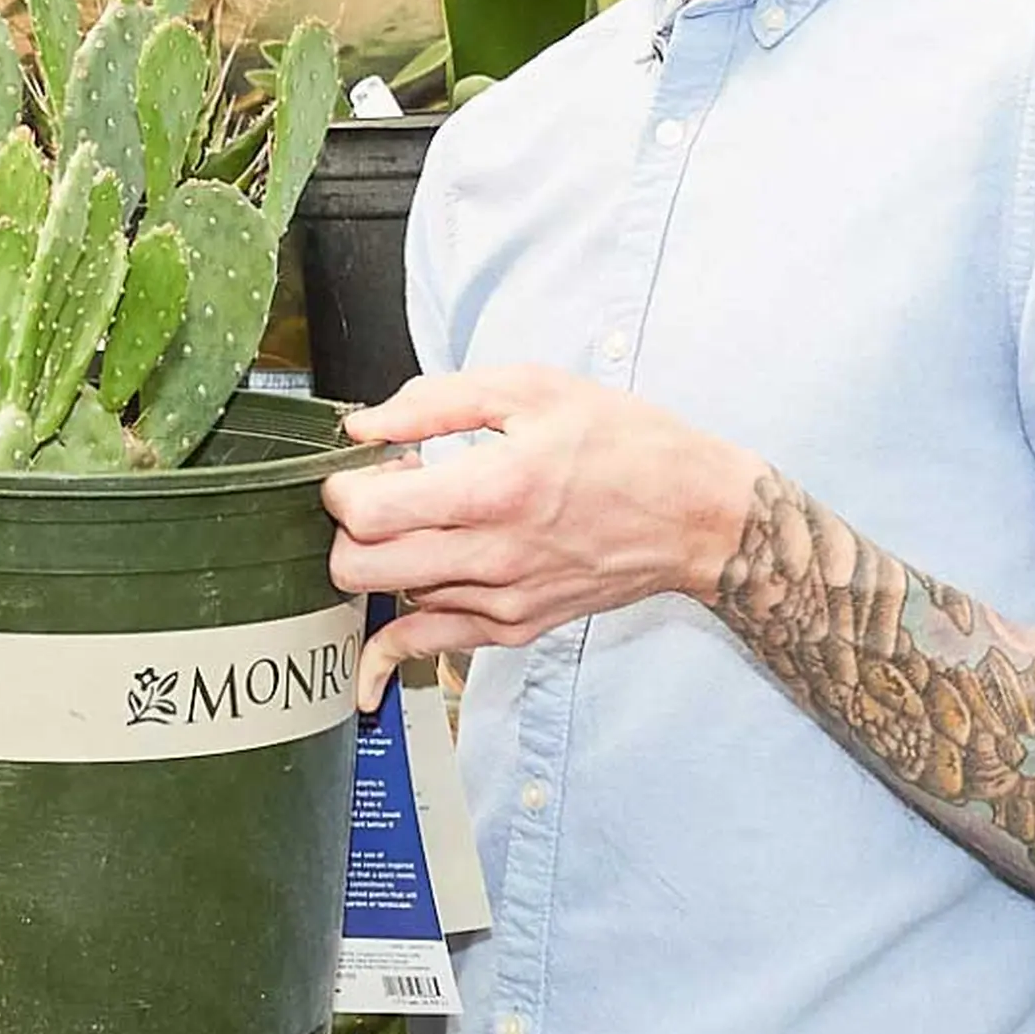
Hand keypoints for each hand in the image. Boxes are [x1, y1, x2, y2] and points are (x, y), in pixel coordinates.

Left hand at [321, 367, 762, 703]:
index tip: (357, 467)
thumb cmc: (623, 444)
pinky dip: (394, 631)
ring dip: (384, 559)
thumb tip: (363, 425)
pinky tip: (379, 629)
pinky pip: (425, 645)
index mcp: (494, 490)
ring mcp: (501, 603)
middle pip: (358, 569)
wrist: (695, 517)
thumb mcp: (533, 389)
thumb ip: (436, 401)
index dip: (339, 488)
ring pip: (389, 600)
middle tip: (378, 496)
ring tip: (423, 521)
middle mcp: (492, 558)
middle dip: (345, 528)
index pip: (368, 513)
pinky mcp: (512, 631)